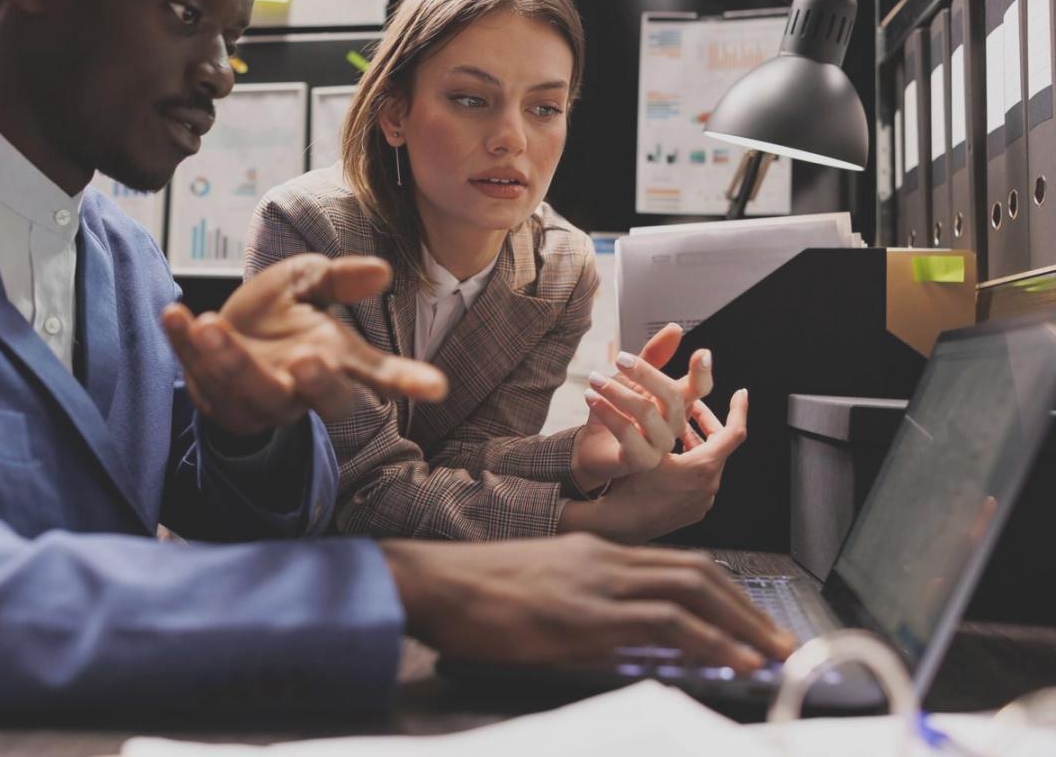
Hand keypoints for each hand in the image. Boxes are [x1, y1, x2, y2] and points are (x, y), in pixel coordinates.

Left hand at [161, 253, 447, 437]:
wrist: (221, 336)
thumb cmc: (276, 315)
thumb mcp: (307, 284)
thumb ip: (338, 279)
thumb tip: (381, 270)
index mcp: (335, 362)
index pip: (377, 375)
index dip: (405, 381)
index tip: (435, 388)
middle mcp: (299, 388)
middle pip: (318, 399)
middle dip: (314, 383)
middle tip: (307, 361)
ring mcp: (254, 399)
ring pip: (248, 390)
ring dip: (229, 360)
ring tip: (211, 324)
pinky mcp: (209, 394)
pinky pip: (194, 370)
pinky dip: (181, 342)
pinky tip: (172, 314)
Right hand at [382, 529, 795, 672]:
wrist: (431, 582)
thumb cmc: (472, 592)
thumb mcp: (539, 592)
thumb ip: (584, 608)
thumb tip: (627, 644)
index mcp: (595, 553)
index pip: (677, 564)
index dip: (725, 593)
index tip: (752, 622)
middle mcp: (605, 559)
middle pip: (698, 572)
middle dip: (747, 607)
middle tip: (781, 641)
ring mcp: (596, 582)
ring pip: (691, 590)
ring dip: (742, 623)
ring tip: (773, 654)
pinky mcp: (583, 613)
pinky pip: (662, 621)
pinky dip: (707, 638)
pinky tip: (732, 659)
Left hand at [571, 323, 713, 487]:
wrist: (592, 445)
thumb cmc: (616, 411)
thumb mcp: (631, 378)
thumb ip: (652, 356)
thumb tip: (676, 328)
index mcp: (676, 404)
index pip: (699, 389)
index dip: (702, 373)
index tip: (702, 354)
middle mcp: (674, 425)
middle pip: (671, 396)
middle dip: (645, 373)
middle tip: (619, 359)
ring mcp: (660, 446)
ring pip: (647, 413)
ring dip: (617, 392)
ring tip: (594, 378)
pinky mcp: (641, 460)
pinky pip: (627, 433)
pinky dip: (607, 411)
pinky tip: (591, 397)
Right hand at [573, 389, 749, 543]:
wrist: (619, 525)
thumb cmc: (629, 487)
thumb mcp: (644, 445)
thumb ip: (660, 418)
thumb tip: (662, 392)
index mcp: (703, 467)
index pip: (734, 432)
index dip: (738, 410)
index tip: (740, 394)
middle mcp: (709, 486)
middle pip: (719, 446)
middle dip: (706, 424)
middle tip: (693, 409)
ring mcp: (702, 501)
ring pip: (707, 463)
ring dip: (695, 444)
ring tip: (675, 430)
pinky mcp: (692, 511)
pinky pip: (699, 481)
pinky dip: (690, 464)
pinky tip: (669, 458)